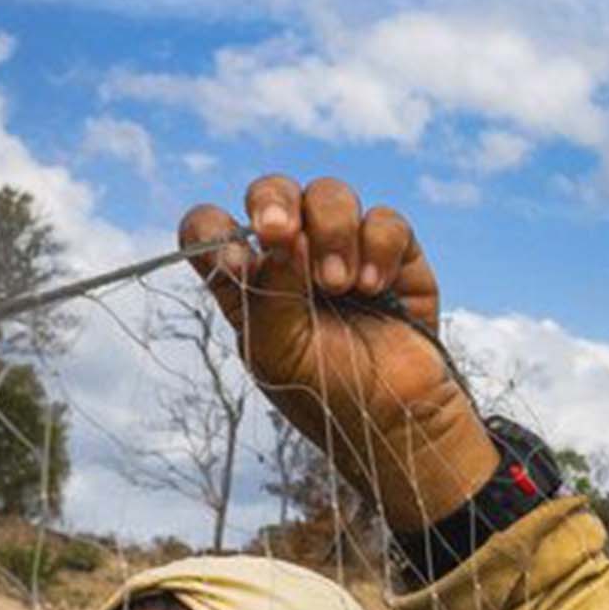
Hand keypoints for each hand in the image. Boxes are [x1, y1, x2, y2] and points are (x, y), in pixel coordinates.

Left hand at [179, 174, 497, 532]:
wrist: (397, 418)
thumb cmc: (327, 395)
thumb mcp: (277, 354)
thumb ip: (267, 293)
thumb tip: (283, 235)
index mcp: (248, 281)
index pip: (211, 229)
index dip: (212, 229)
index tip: (234, 262)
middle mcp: (291, 257)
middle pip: (271, 192)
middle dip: (273, 202)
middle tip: (280, 231)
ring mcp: (342, 249)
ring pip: (329, 195)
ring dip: (331, 233)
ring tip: (340, 287)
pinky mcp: (393, 254)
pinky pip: (384, 219)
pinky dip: (378, 247)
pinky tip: (374, 288)